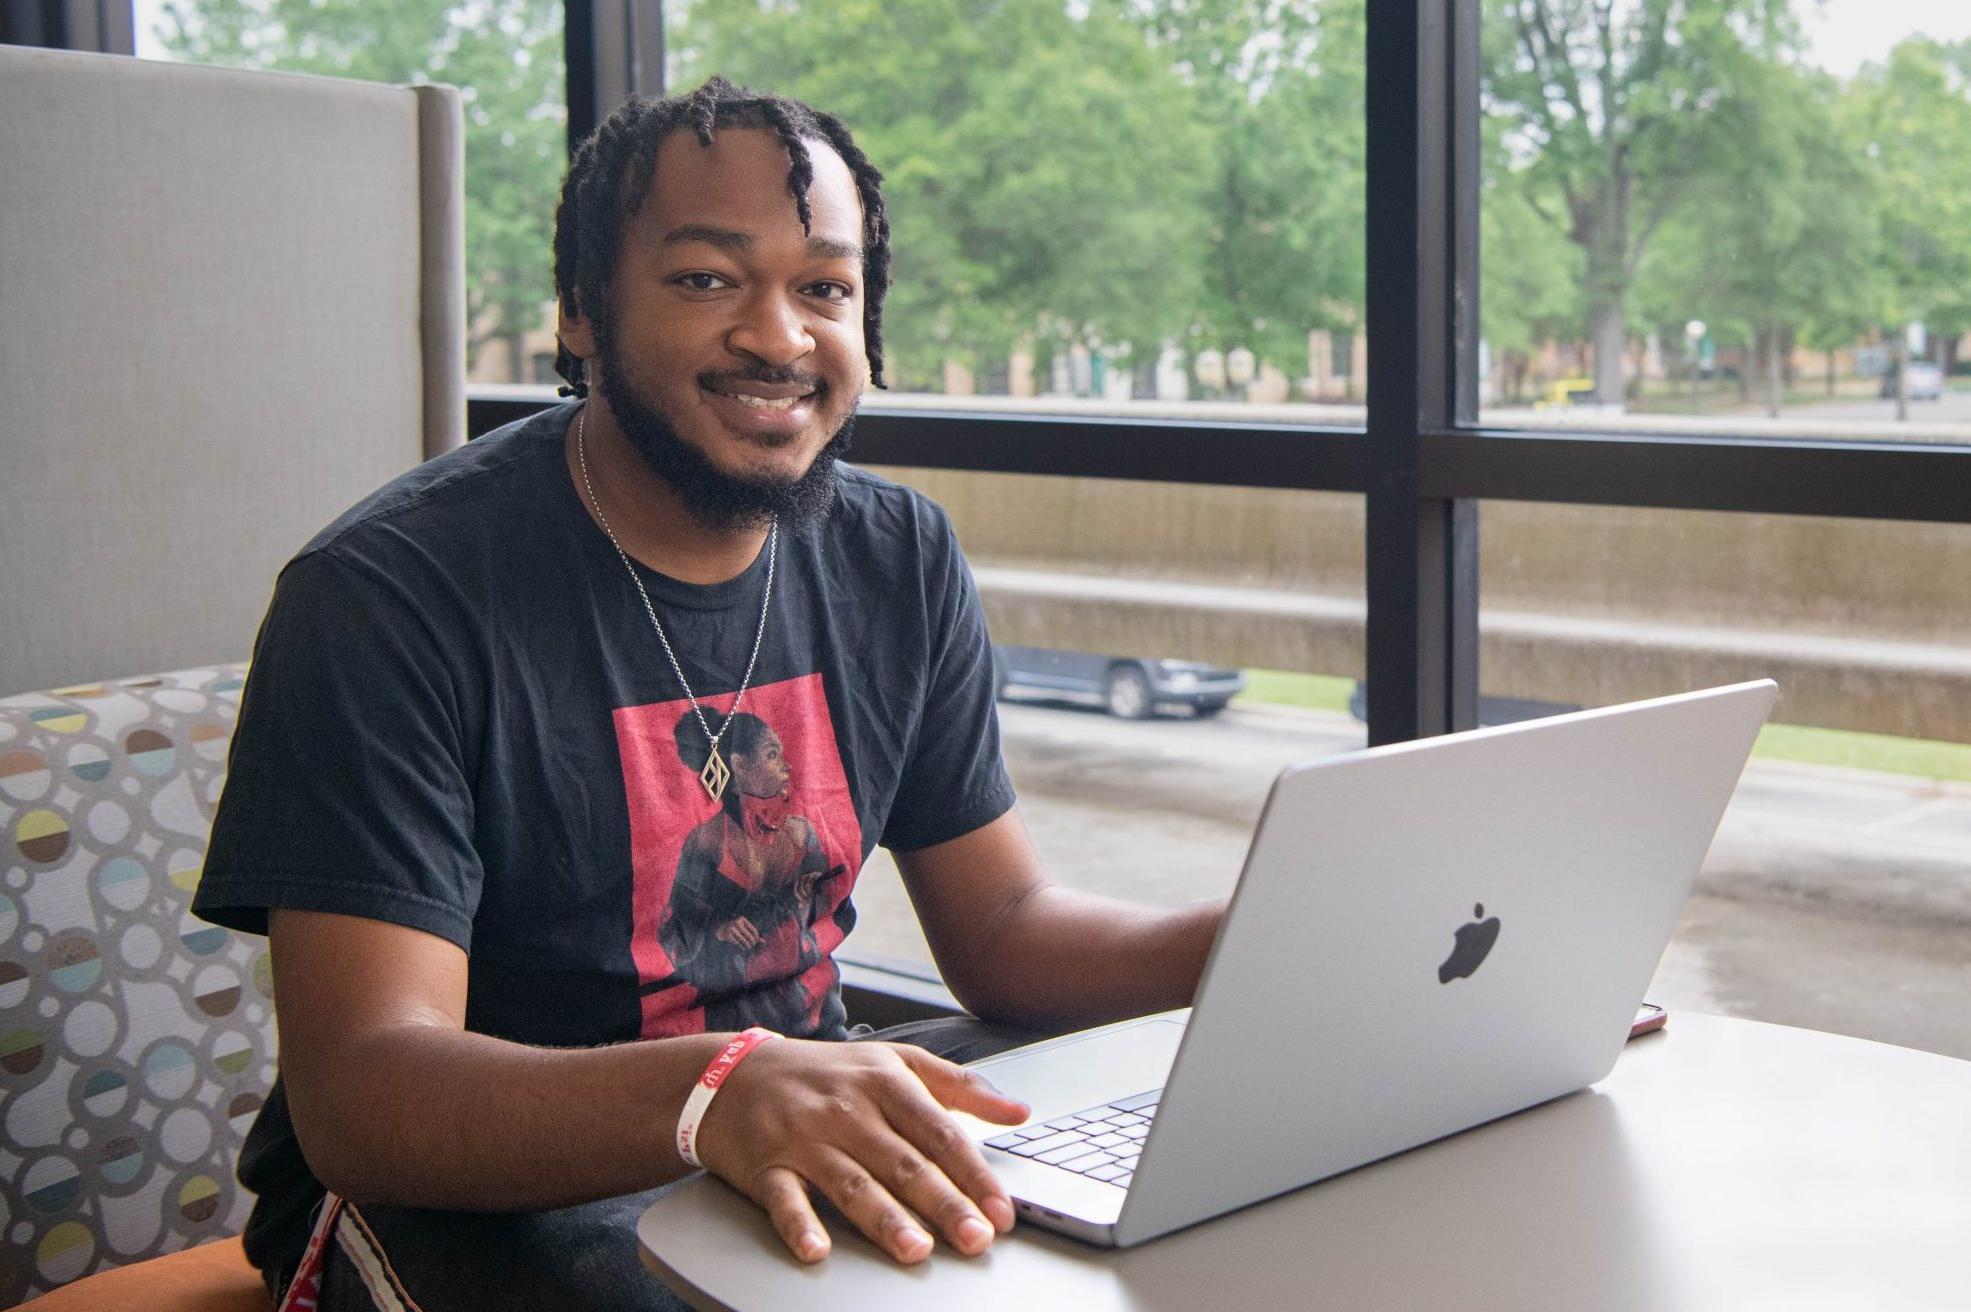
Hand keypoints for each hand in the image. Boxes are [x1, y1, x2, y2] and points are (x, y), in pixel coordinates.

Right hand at [694, 1038, 1029, 1264]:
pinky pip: (785, 1199)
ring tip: (916, 1248)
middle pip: (903, 1163)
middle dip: (943, 1203)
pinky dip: (800, 1224)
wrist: (733, 1074)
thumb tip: (1019, 1111)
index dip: (974, 1174)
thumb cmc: (825, 1074)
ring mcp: (805, 1138)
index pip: (940, 1133)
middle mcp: (847, 1109)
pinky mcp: (766, 1166)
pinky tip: (817, 1249)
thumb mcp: (893, 1062)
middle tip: (975, 1238)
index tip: (1001, 1210)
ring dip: (885, 1218)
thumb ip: (958, 1086)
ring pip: (852, 1183)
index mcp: (885, 1082)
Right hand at [713, 916, 761, 948]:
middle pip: (748, 935)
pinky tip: (743, 948)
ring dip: (747, 944)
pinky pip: (737, 942)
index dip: (756, 937)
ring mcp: (732, 928)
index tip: (756, 941)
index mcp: (742, 920)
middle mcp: (737, 923)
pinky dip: (741, 945)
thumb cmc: (737, 930)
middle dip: (752, 942)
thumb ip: (754, 935)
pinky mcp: (728, 935)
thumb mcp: (745, 930)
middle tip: (753, 945)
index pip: (753, 929)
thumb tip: (764, 942)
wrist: (722, 930)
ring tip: (748, 947)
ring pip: (743, 939)